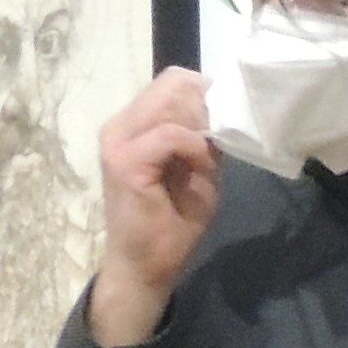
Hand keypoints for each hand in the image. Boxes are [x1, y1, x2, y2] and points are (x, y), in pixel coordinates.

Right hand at [88, 68, 220, 346]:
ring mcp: (119, 141)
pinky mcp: (125, 161)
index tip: (229, 117)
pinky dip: (194, 147)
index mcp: (134, 124)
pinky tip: (203, 166)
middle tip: (222, 136)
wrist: (147, 266)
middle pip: (172, 83)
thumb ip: (205, 139)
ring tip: (209, 156)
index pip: (172, 82)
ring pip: (171, 102)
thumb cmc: (172, 222)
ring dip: (201, 125)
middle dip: (207, 105)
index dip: (205, 91)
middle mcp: (121, 125)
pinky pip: (170, 134)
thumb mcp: (199, 170)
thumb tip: (227, 112)